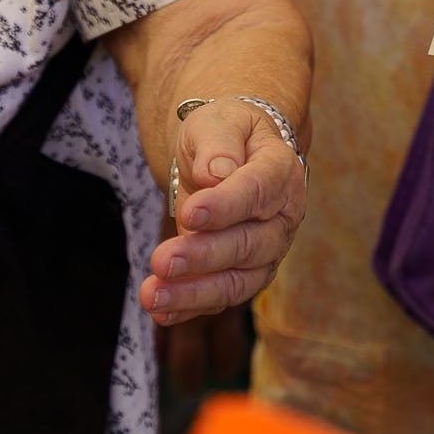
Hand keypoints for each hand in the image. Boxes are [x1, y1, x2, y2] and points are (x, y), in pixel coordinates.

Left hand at [141, 99, 306, 326]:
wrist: (232, 154)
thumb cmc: (227, 134)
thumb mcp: (220, 121)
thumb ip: (219, 143)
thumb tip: (215, 175)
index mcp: (280, 172)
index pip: (258, 192)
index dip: (226, 206)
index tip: (190, 214)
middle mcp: (281, 218)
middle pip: (248, 244)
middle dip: (203, 255)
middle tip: (161, 261)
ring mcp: (266, 253)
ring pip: (236, 282)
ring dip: (193, 293)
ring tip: (152, 296)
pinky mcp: (244, 274)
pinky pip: (220, 297)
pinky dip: (189, 308)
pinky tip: (160, 311)